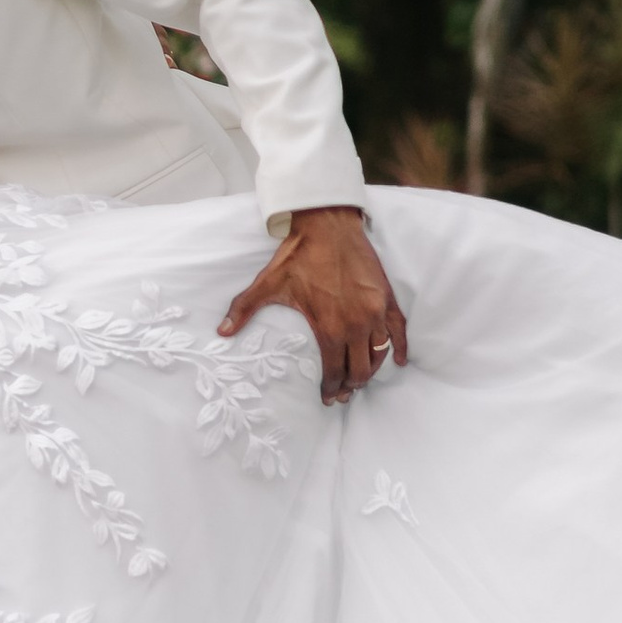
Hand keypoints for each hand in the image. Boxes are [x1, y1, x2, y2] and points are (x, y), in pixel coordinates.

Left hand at [217, 205, 407, 404]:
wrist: (328, 224)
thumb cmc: (299, 255)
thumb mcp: (268, 284)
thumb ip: (244, 309)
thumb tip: (221, 332)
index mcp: (329, 327)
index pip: (334, 371)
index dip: (331, 389)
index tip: (327, 398)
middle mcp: (356, 324)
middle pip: (359, 370)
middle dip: (350, 385)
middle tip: (343, 393)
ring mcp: (375, 312)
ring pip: (378, 354)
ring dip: (370, 370)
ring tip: (361, 379)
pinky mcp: (387, 298)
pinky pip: (399, 331)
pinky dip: (400, 348)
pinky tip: (399, 361)